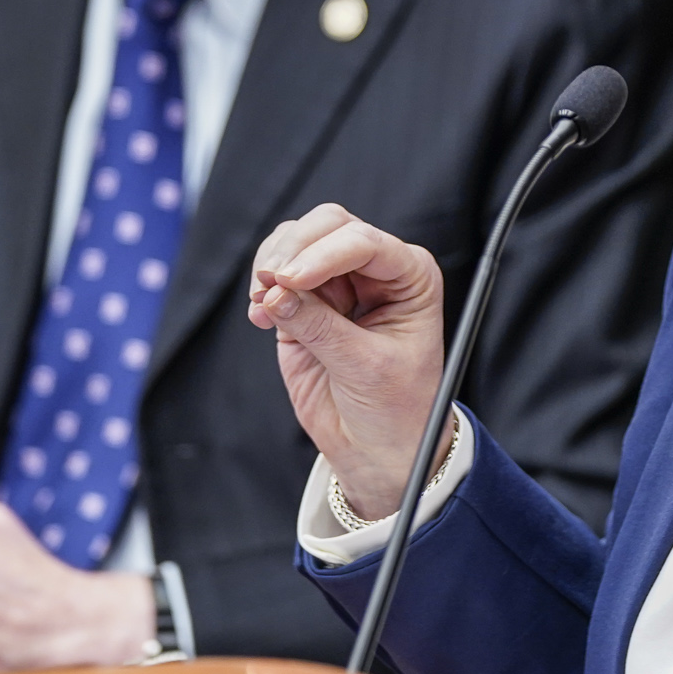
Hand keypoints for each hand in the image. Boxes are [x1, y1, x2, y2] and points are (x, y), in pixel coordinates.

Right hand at [249, 203, 447, 518]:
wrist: (378, 447)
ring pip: (298, 240)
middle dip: (295, 249)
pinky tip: (262, 315)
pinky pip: (277, 272)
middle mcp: (376, 269)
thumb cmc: (395, 407)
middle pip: (329, 226)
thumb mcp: (365, 368)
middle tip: (270, 283)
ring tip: (264, 303)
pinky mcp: (306, 301)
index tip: (291, 279)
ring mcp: (340, 282)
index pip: (365, 243)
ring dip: (273, 264)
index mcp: (410, 275)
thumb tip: (276, 292)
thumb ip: (321, 328)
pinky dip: (262, 284)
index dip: (324, 254)